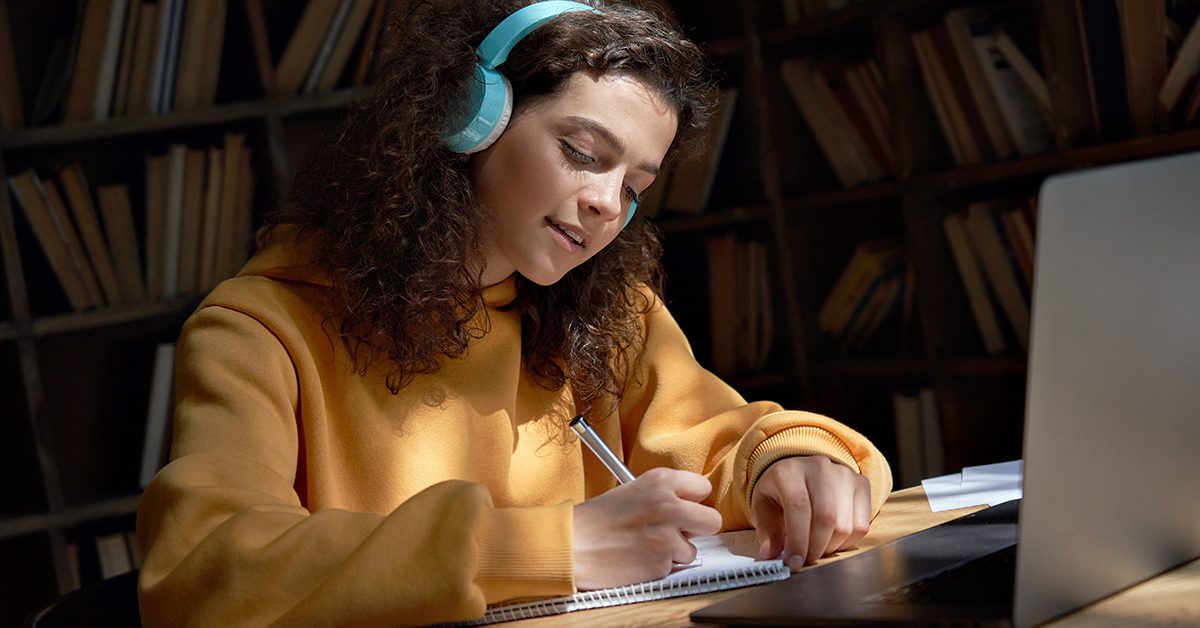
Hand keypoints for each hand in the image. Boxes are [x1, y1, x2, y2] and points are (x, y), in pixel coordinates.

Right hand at [573, 468, 722, 589]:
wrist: (574, 546)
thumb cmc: (597, 519)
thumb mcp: (632, 490)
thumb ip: (664, 494)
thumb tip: (690, 505)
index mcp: (661, 481)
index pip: (703, 487)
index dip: (693, 500)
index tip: (685, 506)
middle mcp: (669, 505)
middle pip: (713, 520)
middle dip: (698, 528)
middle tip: (679, 530)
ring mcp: (668, 536)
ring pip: (693, 548)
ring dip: (676, 550)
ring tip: (647, 544)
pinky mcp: (662, 562)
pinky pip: (674, 565)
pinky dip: (660, 565)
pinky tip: (640, 557)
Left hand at [750, 455, 870, 568]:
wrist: (801, 471)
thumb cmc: (780, 492)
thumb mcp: (763, 507)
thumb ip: (767, 532)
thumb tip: (770, 555)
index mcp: (789, 471)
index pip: (798, 507)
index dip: (798, 540)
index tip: (794, 563)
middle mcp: (819, 468)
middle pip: (825, 518)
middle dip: (815, 548)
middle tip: (805, 559)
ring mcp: (844, 474)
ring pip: (845, 525)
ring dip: (830, 547)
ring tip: (816, 548)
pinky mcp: (861, 484)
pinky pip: (861, 526)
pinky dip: (847, 542)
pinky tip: (832, 540)